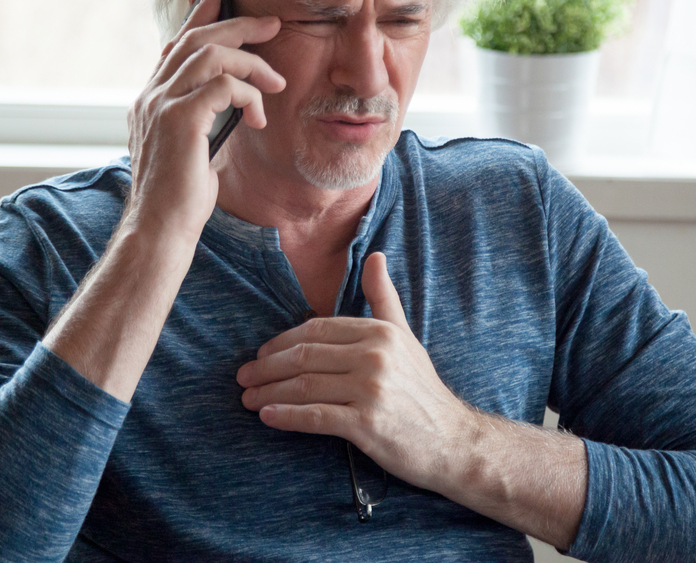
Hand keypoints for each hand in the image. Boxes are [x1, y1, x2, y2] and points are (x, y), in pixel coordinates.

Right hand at [125, 0, 284, 241]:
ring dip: (251, 63)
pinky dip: (249, 95)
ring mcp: (161, 105)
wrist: (162, 230)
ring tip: (276, 81)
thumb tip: (233, 100)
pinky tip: (260, 118)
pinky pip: (223, 86)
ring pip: (210, 55)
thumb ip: (204, 119)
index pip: (175, 45)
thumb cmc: (180, 198)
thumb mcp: (194, 149)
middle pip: (194, 39)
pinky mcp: (180, 120)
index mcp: (151, 100)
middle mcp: (151, 96)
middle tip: (272, 23)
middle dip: (237, 24)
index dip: (200, 17)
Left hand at [236, 252, 475, 491]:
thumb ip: (383, 297)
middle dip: (267, 367)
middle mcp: (375, 355)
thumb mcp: (405, 336)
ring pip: (304, 385)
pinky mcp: (366, 423)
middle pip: (304, 356)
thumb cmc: (422, 389)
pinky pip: (315, 416)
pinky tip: (268, 416)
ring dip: (269, 392)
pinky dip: (286, 416)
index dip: (282, 341)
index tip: (262, 354)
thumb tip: (375, 255)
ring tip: (248, 399)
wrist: (452, 440)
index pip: (316, 329)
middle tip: (244, 376)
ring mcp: (371, 389)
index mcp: (379, 331)